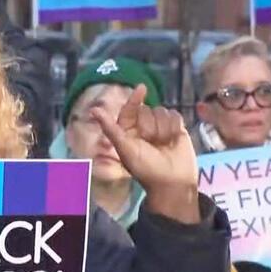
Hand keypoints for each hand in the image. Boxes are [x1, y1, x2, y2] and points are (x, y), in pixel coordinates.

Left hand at [94, 85, 199, 223]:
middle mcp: (143, 128)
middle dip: (150, 125)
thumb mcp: (125, 148)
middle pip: (147, 110)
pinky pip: (175, 115)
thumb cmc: (145, 168)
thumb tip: (93, 109)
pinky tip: (173, 140)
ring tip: (163, 145)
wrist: (172, 182)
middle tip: (151, 142)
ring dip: (163, 128)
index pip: (129, 110)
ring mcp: (160, 127)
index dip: (134, 99)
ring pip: (162, 111)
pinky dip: (174, 127)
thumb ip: (110, 128)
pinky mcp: (176, 128)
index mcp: (128, 132)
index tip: (141, 89)